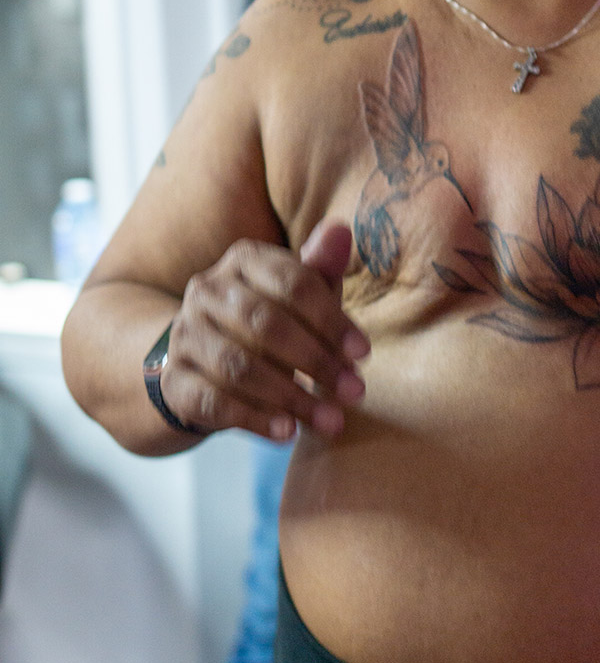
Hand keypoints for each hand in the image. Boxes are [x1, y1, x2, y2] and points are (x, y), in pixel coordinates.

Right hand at [159, 219, 368, 440]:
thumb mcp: (298, 297)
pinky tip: (288, 433)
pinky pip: (213, 402)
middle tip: (355, 392)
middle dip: (316, 361)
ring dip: (291, 397)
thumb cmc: (268, 324)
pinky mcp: (173, 380)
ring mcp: (184, 335)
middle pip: (265, 323)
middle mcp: (206, 291)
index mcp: (243, 260)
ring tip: (332, 422)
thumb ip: (320, 270)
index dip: (331, 319)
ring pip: (238, 367)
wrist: (200, 364)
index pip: (292, 283)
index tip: (363, 354)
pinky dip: (254, 419)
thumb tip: (341, 229)